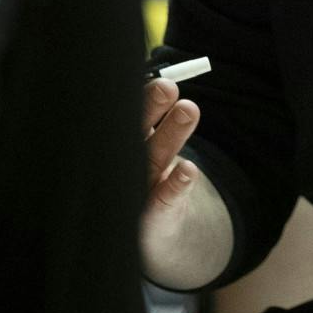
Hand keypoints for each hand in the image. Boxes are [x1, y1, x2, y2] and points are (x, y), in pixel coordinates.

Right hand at [141, 78, 202, 266]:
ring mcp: (138, 192)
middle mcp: (125, 166)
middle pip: (137, 133)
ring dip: (171, 135)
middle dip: (151, 108)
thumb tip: (165, 78)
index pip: (127, 115)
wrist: (146, 237)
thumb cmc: (142, 181)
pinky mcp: (156, 218)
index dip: (140, 95)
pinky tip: (189, 171)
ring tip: (189, 108)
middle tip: (167, 86)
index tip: (154, 75)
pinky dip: (177, 185)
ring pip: (155, 159)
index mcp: (123, 143)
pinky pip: (166, 200)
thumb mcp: (142, 147)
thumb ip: (149, 115)